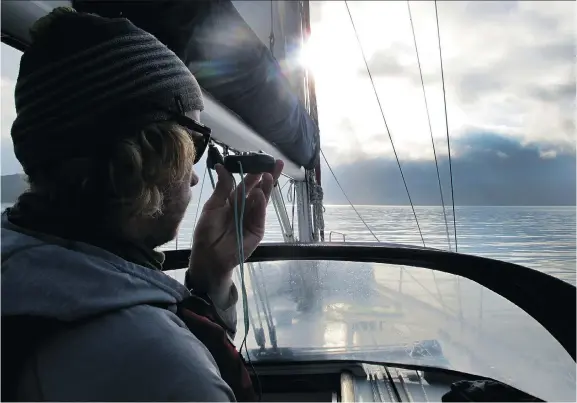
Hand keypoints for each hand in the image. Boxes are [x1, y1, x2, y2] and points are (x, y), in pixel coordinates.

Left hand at [188, 160, 283, 292]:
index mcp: (234, 200)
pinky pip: (259, 215)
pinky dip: (260, 205)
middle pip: (260, 189)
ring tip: (269, 175)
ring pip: (262, 200)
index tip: (261, 159)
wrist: (208, 256)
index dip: (254, 172)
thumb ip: (222, 188)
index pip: (247, 183)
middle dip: (268, 176)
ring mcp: (253, 219)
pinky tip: (259, 194)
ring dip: (266, 188)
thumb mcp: (212, 206)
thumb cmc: (207, 232)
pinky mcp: (257, 230)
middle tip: (276, 163)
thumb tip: (222, 166)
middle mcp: (246, 207)